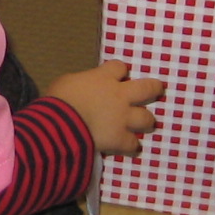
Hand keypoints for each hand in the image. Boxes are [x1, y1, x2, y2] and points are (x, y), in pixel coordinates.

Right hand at [47, 61, 163, 156]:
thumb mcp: (66, 82)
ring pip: (146, 118)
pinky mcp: (119, 139)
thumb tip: (82, 88)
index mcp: (103, 78)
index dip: (119, 71)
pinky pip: (133, 144)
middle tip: (156, 89)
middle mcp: (119, 95)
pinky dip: (131, 146)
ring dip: (145, 120)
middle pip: (147, 88)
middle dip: (153, 88)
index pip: (119, 67)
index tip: (119, 74)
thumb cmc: (58, 100)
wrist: (60, 124)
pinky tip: (128, 147)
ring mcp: (122, 118)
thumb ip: (80, 83)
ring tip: (144, 123)